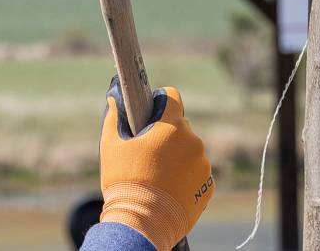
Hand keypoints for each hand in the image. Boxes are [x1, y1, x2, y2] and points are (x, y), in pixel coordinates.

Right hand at [99, 77, 213, 250]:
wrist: (143, 222)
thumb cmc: (125, 180)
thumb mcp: (110, 145)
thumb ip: (114, 118)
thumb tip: (114, 100)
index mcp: (171, 126)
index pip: (172, 97)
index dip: (160, 101)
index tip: (150, 112)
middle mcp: (193, 142)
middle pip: (180, 126)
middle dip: (165, 134)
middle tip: (146, 151)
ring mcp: (203, 165)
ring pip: (188, 150)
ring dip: (176, 156)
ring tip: (155, 175)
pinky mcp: (208, 186)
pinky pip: (195, 172)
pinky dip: (184, 176)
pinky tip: (167, 187)